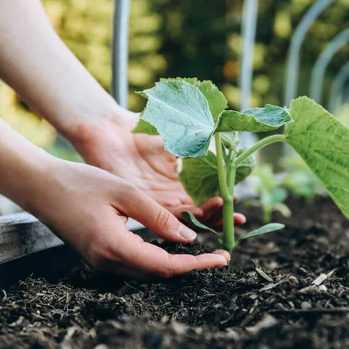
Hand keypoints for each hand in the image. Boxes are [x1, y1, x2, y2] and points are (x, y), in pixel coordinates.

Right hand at [26, 159, 229, 279]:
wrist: (40, 186)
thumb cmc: (81, 183)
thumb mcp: (126, 193)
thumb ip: (159, 217)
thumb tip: (189, 238)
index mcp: (115, 248)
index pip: (166, 266)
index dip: (198, 264)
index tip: (223, 258)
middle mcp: (108, 262)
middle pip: (159, 274)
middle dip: (193, 266)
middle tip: (221, 253)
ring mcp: (101, 262)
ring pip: (149, 271)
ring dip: (178, 263)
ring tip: (205, 250)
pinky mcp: (100, 256)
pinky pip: (137, 263)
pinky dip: (160, 257)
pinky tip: (175, 245)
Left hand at [71, 109, 245, 228]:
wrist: (110, 128)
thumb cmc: (141, 129)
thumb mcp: (178, 136)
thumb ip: (200, 146)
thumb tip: (227, 152)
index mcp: (179, 183)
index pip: (206, 200)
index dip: (223, 204)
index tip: (238, 201)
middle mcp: (170, 196)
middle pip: (200, 215)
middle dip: (220, 219)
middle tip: (237, 219)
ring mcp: (156, 201)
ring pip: (186, 220)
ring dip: (207, 218)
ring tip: (222, 210)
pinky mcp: (141, 203)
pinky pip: (165, 217)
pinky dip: (183, 217)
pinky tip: (199, 212)